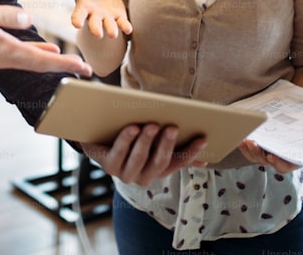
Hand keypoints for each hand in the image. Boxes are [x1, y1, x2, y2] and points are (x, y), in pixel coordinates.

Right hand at [0, 0, 91, 75]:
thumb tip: (28, 18)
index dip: (64, 65)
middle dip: (65, 68)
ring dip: (54, 64)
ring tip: (74, 64)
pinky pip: (23, 57)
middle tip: (89, 71)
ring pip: (33, 63)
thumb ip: (3, 15)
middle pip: (41, 66)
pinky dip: (39, 56)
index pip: (40, 60)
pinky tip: (48, 51)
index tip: (84, 68)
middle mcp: (4, 57)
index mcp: (4, 49)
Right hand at [59, 0, 131, 38]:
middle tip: (98, 35)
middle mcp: (95, 16)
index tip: (76, 24)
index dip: (77, 19)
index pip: (78, 15)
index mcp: (83, 8)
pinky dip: (125, 26)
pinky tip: (128, 30)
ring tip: (113, 35)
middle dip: (96, 29)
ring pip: (109, 25)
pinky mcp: (118, 17)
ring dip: (111, 30)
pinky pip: (122, 23)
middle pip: (94, 23)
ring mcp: (107, 18)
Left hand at [81, 123, 207, 185]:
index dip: (191, 153)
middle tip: (172, 127)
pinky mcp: (108, 166)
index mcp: (158, 170)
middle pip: (159, 162)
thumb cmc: (132, 140)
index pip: (179, 163)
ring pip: (139, 159)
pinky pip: (118, 153)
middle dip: (167, 144)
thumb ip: (175, 149)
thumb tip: (204, 158)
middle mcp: (143, 177)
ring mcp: (125, 174)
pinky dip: (126, 140)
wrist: (98, 139)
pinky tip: (132, 128)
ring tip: (151, 125)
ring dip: (146, 142)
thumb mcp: (154, 142)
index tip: (202, 138)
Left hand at [239, 140, 299, 173]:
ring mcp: (271, 154)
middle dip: (259, 154)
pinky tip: (240, 138)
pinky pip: (252, 151)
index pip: (287, 165)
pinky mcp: (262, 148)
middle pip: (269, 161)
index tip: (270, 156)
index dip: (279, 162)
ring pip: (258, 158)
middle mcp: (283, 158)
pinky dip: (246, 146)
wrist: (302, 115)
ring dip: (250, 150)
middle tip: (253, 144)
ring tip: (245, 141)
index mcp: (297, 157)